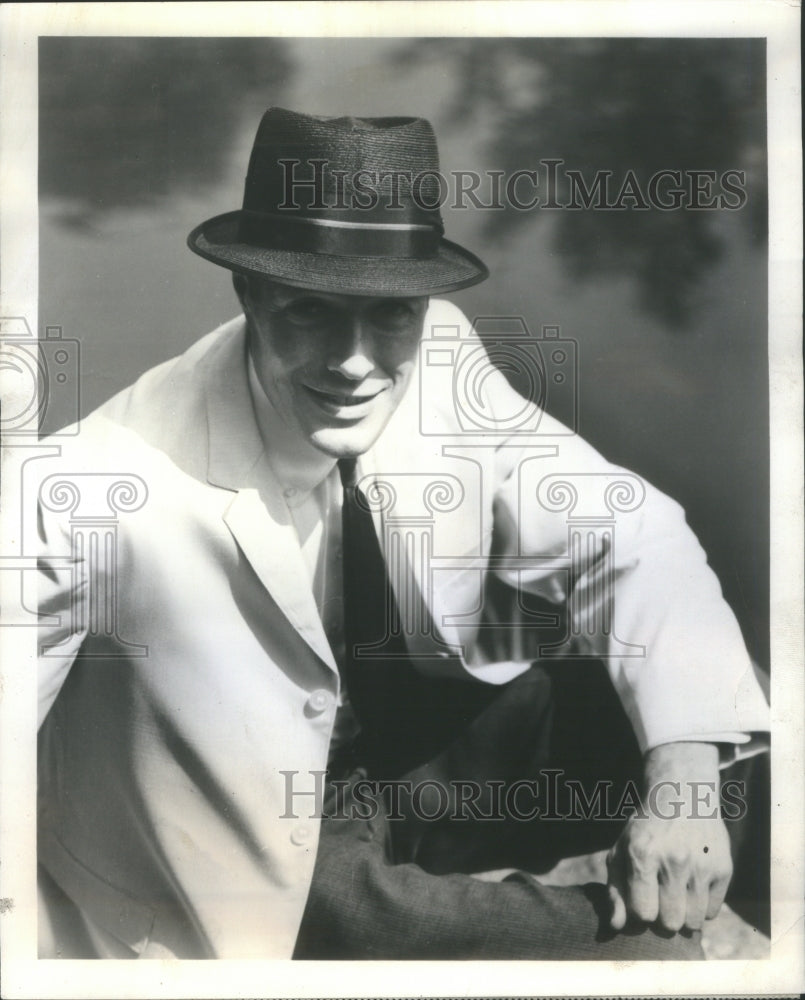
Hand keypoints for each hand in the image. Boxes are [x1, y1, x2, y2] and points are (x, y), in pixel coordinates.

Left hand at [606, 742, 732, 932]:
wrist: (683, 795)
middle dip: (662, 915)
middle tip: (660, 895)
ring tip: (675, 892)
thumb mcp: (622, 850)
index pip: (643, 913)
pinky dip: (701, 907)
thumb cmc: (646, 828)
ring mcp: (702, 865)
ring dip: (683, 914)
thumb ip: (615, 890)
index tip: (641, 896)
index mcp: (643, 854)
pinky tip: (692, 885)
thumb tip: (615, 926)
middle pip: (670, 923)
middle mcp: (674, 860)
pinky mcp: (724, 868)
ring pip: (693, 922)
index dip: (640, 910)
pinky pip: (712, 912)